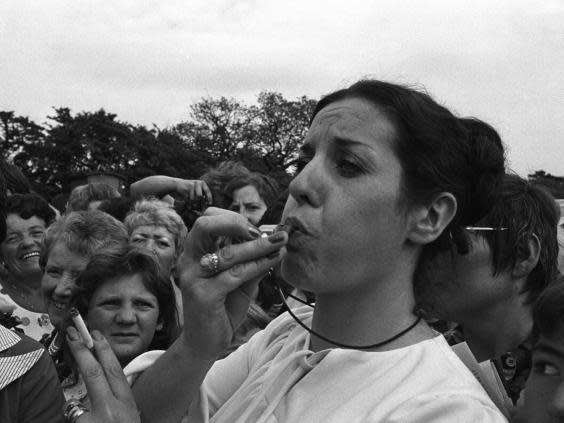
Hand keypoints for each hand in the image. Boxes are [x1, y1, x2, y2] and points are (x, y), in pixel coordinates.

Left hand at [66, 327, 139, 422]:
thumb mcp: (130, 418)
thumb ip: (120, 403)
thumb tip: (107, 391)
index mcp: (128, 405)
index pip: (114, 371)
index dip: (104, 351)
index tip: (96, 336)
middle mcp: (112, 410)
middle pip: (94, 373)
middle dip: (81, 351)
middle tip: (72, 333)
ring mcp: (94, 421)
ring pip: (77, 405)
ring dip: (79, 412)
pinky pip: (72, 419)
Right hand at [175, 179, 212, 203]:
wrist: (180, 184)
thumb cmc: (192, 188)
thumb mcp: (199, 188)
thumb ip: (203, 194)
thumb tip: (208, 203)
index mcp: (202, 183)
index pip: (207, 191)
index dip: (209, 198)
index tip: (210, 204)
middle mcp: (197, 183)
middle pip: (199, 196)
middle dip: (199, 202)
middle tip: (199, 207)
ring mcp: (190, 186)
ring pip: (193, 199)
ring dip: (193, 204)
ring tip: (193, 206)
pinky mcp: (185, 189)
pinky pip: (188, 199)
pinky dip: (188, 204)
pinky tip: (189, 205)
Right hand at [176, 208, 286, 358]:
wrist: (206, 343)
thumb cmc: (222, 308)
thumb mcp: (239, 280)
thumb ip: (251, 260)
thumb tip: (274, 239)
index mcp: (194, 252)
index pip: (207, 220)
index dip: (231, 218)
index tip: (255, 228)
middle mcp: (189, 261)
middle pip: (206, 225)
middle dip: (236, 222)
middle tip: (262, 231)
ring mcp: (193, 278)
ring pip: (228, 252)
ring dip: (258, 246)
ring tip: (280, 242)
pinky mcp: (203, 295)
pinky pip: (235, 274)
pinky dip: (258, 265)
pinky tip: (273, 261)